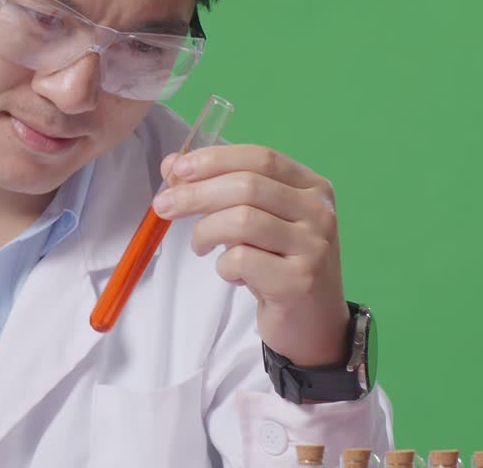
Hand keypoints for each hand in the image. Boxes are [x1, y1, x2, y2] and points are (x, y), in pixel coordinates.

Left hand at [153, 144, 349, 366]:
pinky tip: (231, 274)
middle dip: (196, 193)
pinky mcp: (299, 281)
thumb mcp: (255, 221)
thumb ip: (221, 190)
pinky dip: (223, 265)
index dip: (214, 159)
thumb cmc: (279, 265)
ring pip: (242, 220)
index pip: (260, 157)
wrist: (314, 324)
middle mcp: (319, 211)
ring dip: (206, 231)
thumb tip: (172, 165)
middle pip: (247, 186)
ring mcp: (313, 246)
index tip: (177, 169)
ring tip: (200, 245)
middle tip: (163, 206)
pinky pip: (242, 260)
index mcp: (311, 187)